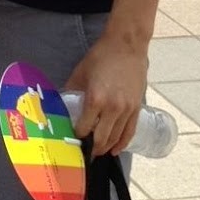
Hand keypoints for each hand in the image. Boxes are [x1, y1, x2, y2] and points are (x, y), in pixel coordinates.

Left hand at [64, 33, 148, 155]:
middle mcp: (112, 108)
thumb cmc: (101, 57)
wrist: (127, 46)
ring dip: (106, 148)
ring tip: (97, 152)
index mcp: (96, 99)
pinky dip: (122, 143)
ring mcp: (127, 110)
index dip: (77, 136)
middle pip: (101, 138)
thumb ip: (71, 91)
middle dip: (92, 148)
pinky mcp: (137, 108)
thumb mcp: (80, 73)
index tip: (72, 141)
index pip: (84, 128)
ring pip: (116, 137)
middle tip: (84, 154)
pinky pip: (130, 131)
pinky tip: (115, 150)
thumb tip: (61, 104)